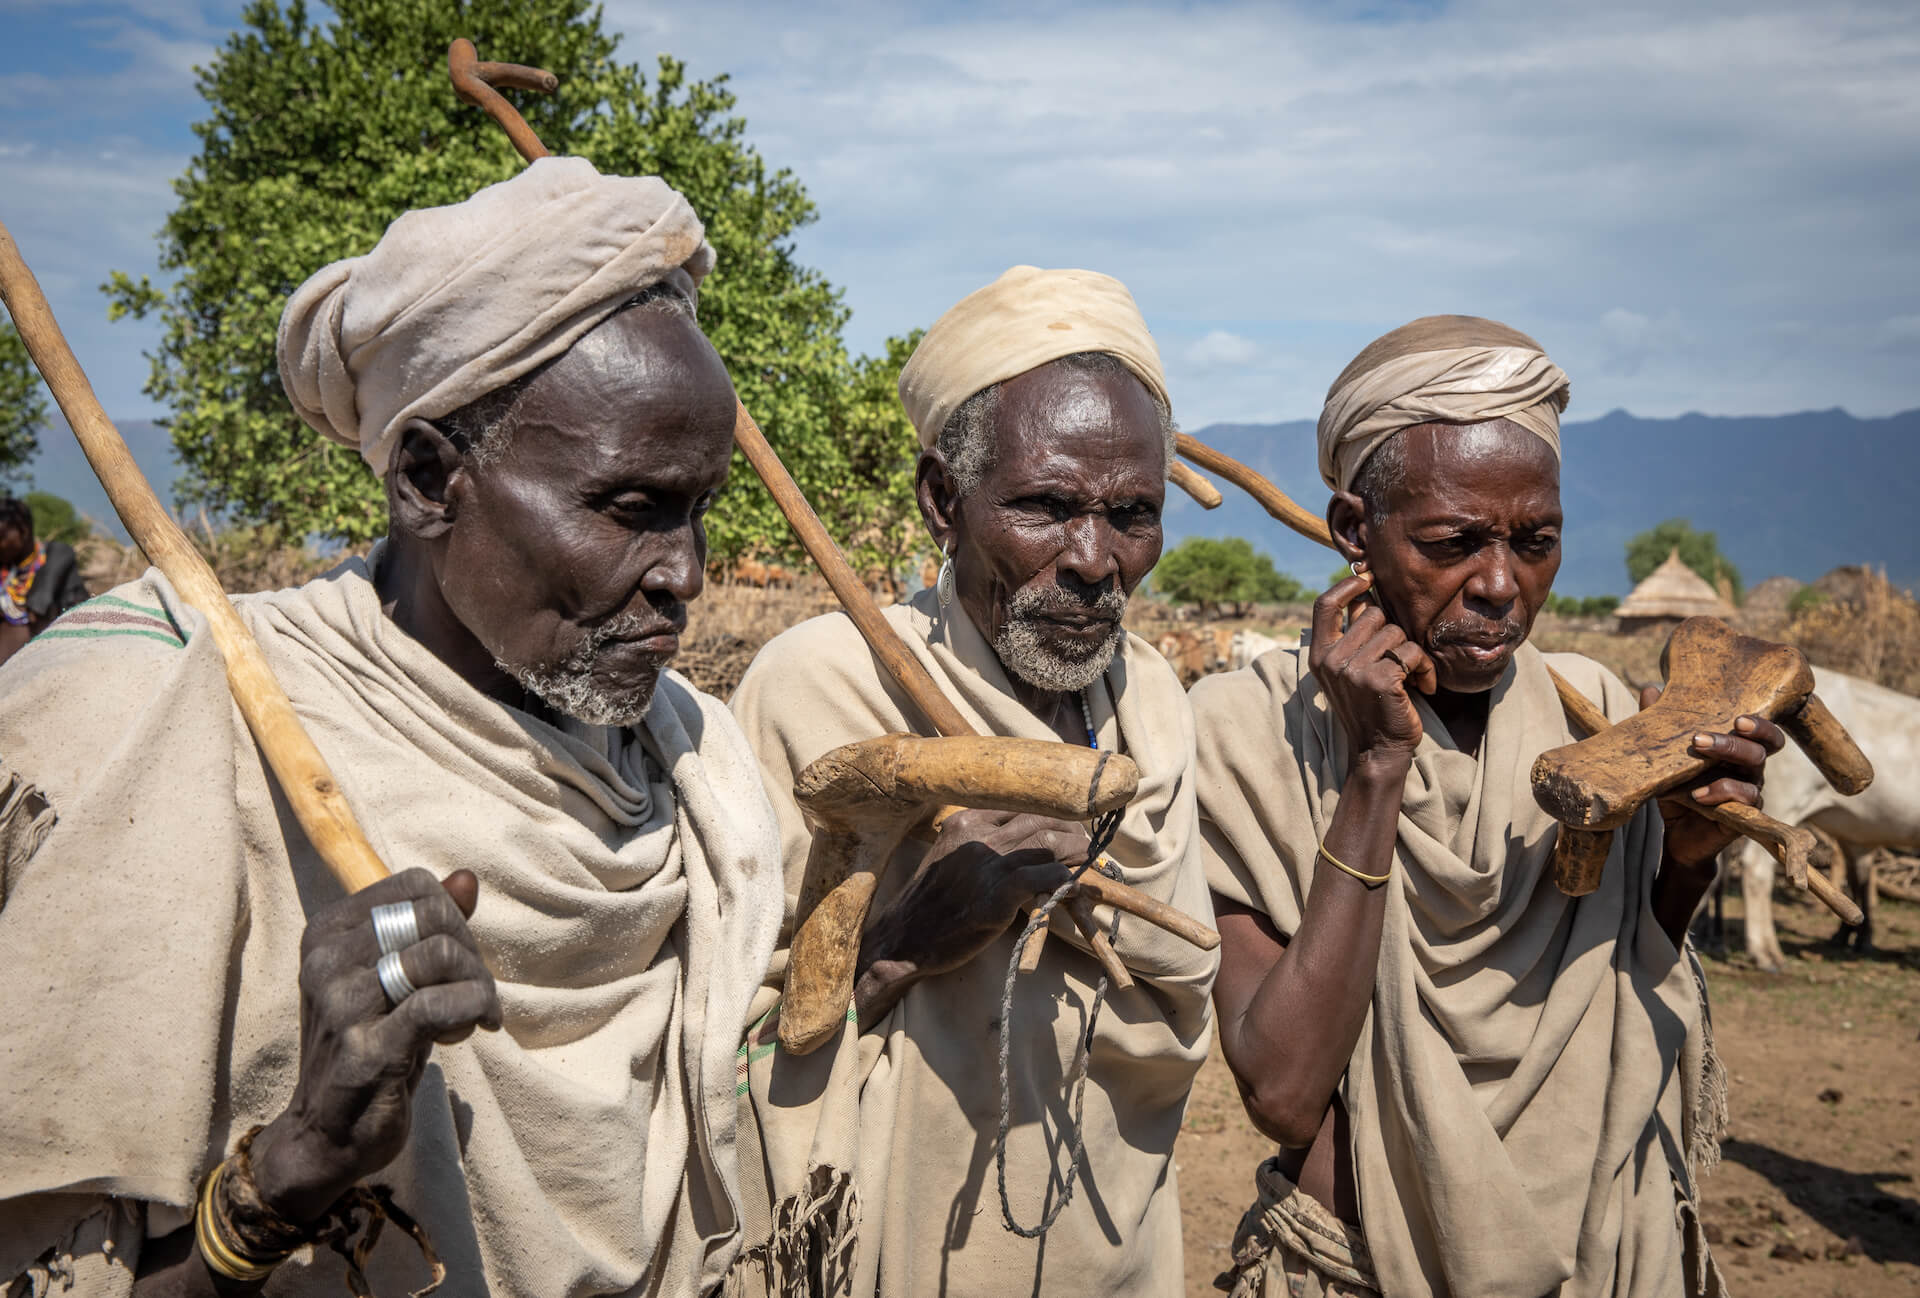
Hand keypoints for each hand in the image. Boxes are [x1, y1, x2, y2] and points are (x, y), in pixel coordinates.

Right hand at [249, 868, 499, 1222]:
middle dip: (470, 953)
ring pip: (439, 954)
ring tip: (473, 1014)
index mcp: (327, 932)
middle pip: (434, 916)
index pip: (417, 887)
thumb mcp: (395, 978)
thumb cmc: (368, 1046)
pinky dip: (473, 1009)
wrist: (326, 1136)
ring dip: (477, 984)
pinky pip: (439, 1004)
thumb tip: (466, 877)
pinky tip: (473, 1029)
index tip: (457, 962)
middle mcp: (326, 960)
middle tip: (473, 991)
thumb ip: (429, 926)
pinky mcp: (367, 1047)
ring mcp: (342, 1003)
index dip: (454, 919)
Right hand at [861, 810, 1089, 981]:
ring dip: (1077, 852)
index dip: (1050, 813)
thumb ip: (982, 843)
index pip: (1021, 803)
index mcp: (966, 821)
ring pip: (1049, 843)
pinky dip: (1069, 880)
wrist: (903, 939)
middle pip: (1041, 818)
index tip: (1067, 824)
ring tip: (1090, 861)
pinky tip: (1077, 887)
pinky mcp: (999, 895)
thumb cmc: (929, 902)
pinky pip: (1048, 877)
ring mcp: (989, 864)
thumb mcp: (950, 856)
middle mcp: (978, 835)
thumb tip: (1025, 842)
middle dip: (1070, 829)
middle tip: (1085, 844)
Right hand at [1309, 572, 1437, 771]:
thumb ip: (1352, 634)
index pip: (1324, 605)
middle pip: (1374, 614)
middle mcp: (1331, 660)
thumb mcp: (1349, 669)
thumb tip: (1364, 591)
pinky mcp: (1379, 679)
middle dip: (1393, 634)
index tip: (1366, 576)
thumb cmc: (1370, 706)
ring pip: (1396, 633)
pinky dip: (1425, 670)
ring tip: (1409, 677)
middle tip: (1396, 661)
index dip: (1346, 585)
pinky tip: (1422, 687)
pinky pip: (1412, 653)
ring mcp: (1352, 670)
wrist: (1377, 751)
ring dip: (1411, 654)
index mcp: (1319, 654)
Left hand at [1642, 684, 1787, 867]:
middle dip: (1743, 736)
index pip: (1762, 730)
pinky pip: (1743, 800)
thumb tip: (1650, 689)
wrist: (1676, 835)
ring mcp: (1750, 792)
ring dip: (1727, 756)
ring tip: (1697, 750)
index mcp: (1738, 749)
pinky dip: (1720, 792)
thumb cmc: (1676, 788)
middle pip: (1763, 747)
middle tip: (1716, 729)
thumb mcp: (1665, 756)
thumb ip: (1660, 724)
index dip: (1760, 722)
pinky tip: (1697, 794)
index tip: (1738, 716)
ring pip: (1754, 771)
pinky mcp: (1744, 816)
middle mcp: (1750, 768)